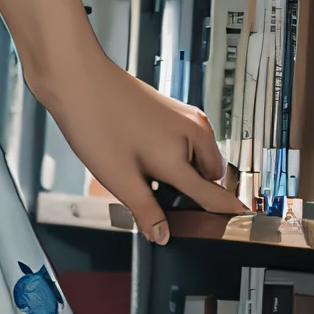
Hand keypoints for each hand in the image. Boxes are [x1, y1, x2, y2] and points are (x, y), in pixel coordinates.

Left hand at [28, 41, 227, 246]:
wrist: (78, 78)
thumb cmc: (95, 122)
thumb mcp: (119, 178)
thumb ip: (145, 210)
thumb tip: (161, 235)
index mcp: (183, 156)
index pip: (216, 196)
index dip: (225, 216)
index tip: (235, 227)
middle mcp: (194, 133)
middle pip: (210, 178)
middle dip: (192, 193)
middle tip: (161, 201)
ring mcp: (186, 118)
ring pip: (199, 159)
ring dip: (183, 173)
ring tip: (146, 175)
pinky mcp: (175, 109)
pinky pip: (187, 142)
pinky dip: (175, 155)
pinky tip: (144, 156)